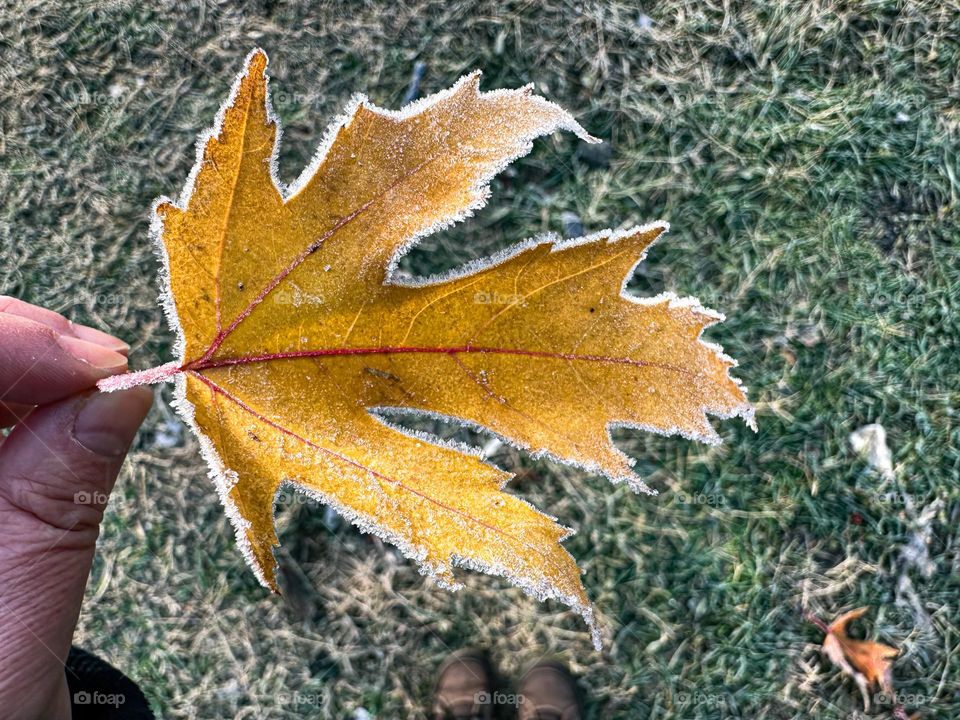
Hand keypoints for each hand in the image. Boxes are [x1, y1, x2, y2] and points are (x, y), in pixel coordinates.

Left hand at [0, 297, 151, 719]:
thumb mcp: (18, 596)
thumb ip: (63, 486)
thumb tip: (123, 393)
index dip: (1, 341)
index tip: (91, 363)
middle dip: (15, 338)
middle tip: (102, 364)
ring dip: (20, 356)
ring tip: (93, 378)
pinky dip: (16, 386)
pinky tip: (59, 398)